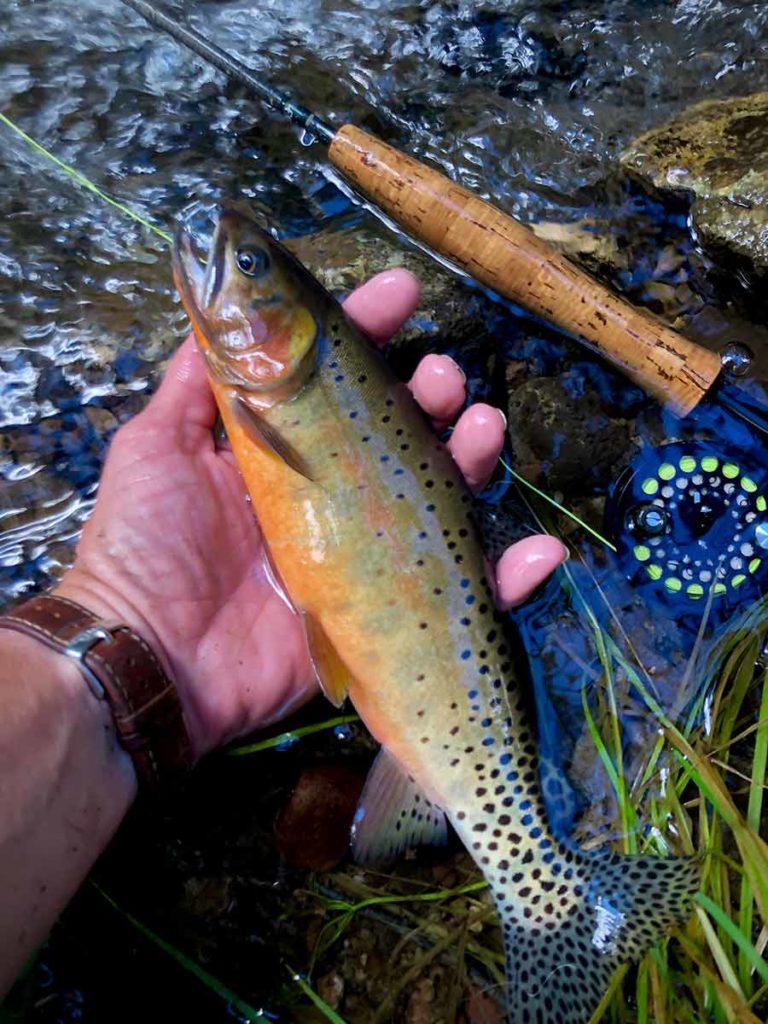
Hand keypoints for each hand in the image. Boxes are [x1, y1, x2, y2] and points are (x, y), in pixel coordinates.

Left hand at [58, 270, 566, 757]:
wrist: (151, 659)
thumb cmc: (148, 543)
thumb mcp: (156, 446)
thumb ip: (191, 383)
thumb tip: (214, 306)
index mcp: (283, 452)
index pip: (337, 381)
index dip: (370, 333)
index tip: (403, 291)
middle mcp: (328, 496)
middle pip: (400, 436)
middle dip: (431, 395)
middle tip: (443, 378)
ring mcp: (360, 553)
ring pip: (439, 499)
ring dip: (473, 460)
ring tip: (483, 429)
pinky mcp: (383, 613)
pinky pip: (463, 594)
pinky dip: (512, 577)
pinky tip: (540, 551)